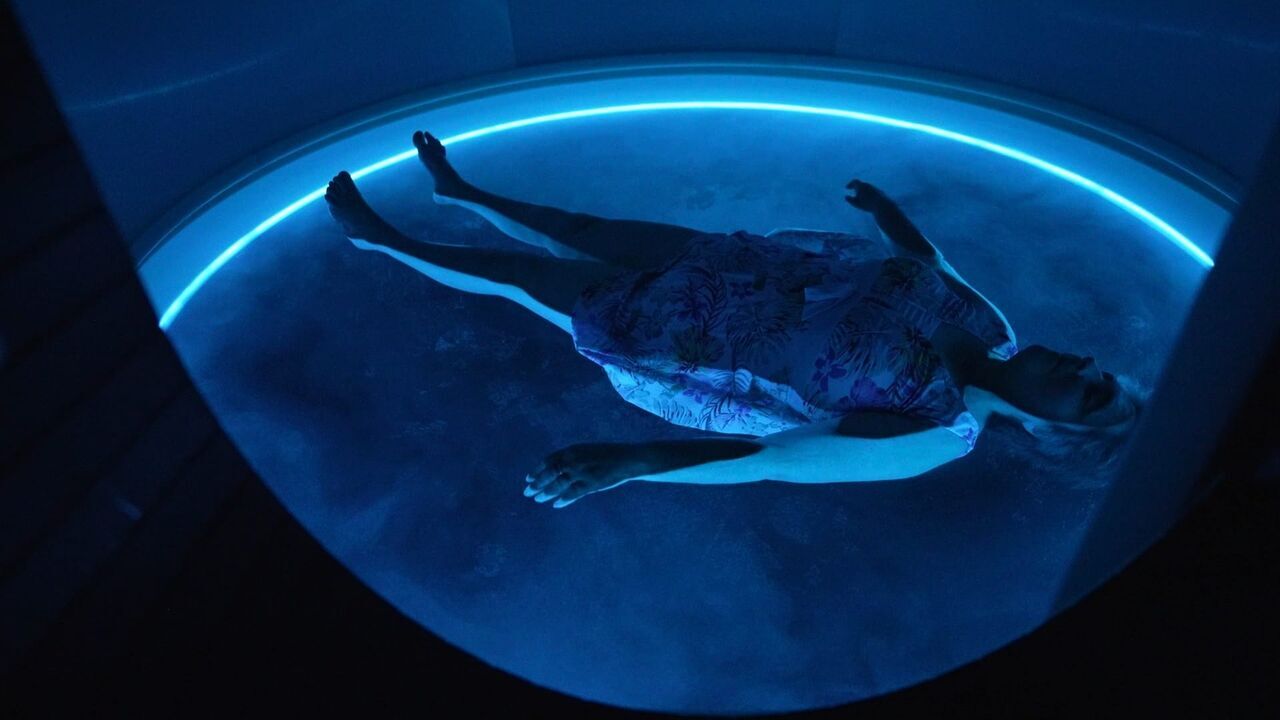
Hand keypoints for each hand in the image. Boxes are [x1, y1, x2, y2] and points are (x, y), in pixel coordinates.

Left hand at [523, 442, 646, 508]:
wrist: (629, 458)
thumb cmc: (608, 454)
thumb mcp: (587, 451)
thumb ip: (572, 457)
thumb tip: (555, 467)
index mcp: (572, 449)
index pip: (548, 460)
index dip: (536, 470)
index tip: (527, 478)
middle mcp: (574, 460)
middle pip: (549, 473)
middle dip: (537, 483)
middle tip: (527, 492)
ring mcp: (582, 472)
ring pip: (558, 485)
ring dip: (546, 493)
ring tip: (538, 499)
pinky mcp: (591, 484)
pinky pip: (573, 494)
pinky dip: (563, 500)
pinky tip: (555, 504)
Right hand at [845, 179, 890, 212]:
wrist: (882, 204)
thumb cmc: (867, 204)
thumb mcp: (857, 204)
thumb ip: (850, 200)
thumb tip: (846, 197)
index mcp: (861, 186)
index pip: (854, 181)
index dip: (850, 184)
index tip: (847, 188)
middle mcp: (868, 185)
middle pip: (861, 184)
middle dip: (857, 187)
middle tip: (854, 190)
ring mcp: (874, 187)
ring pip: (867, 187)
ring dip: (863, 190)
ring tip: (861, 196)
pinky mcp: (880, 191)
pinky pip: (873, 191)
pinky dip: (869, 194)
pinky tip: (869, 200)